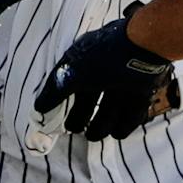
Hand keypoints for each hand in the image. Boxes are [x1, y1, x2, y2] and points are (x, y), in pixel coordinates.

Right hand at [36, 15, 174, 139]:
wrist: (144, 48)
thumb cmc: (104, 57)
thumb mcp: (73, 72)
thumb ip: (55, 90)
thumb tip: (39, 107)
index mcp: (86, 63)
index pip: (70, 85)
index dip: (61, 101)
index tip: (56, 119)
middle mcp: (103, 73)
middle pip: (88, 101)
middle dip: (80, 117)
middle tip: (76, 128)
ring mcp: (123, 84)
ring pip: (109, 112)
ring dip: (100, 126)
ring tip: (93, 134)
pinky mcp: (141, 94)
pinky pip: (130, 116)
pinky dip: (124, 126)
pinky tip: (116, 130)